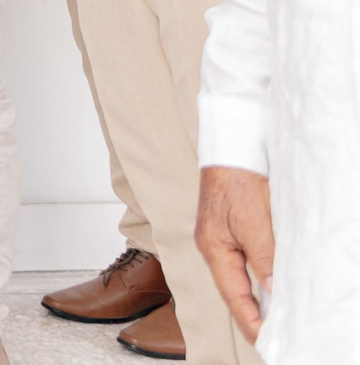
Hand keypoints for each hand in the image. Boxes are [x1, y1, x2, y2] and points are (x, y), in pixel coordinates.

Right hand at [197, 166, 273, 342]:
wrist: (233, 147)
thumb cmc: (236, 180)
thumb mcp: (253, 224)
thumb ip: (263, 259)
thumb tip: (272, 291)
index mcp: (213, 248)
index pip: (233, 294)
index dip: (249, 320)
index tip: (265, 340)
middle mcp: (215, 245)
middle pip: (233, 288)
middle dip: (250, 314)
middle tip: (269, 336)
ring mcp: (223, 236)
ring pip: (240, 275)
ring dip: (255, 297)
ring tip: (272, 319)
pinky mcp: (234, 226)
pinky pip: (246, 260)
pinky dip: (257, 277)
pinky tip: (269, 284)